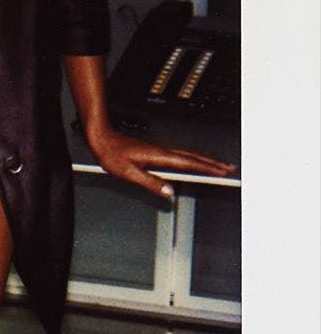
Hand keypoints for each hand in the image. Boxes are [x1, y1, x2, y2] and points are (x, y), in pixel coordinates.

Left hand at [85, 125, 236, 200]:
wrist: (103, 140)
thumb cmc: (113, 156)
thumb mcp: (129, 174)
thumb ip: (150, 183)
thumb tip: (169, 192)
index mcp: (160, 156)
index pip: (189, 164)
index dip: (207, 169)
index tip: (222, 172)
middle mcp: (164, 151)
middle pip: (194, 158)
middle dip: (213, 163)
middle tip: (229, 169)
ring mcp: (161, 150)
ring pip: (189, 156)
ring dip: (205, 161)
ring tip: (218, 166)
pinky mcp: (157, 151)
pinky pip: (181, 156)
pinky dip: (192, 159)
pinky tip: (194, 163)